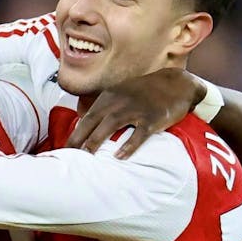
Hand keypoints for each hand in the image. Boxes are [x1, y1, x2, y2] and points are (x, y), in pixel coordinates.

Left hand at [67, 67, 201, 158]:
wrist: (177, 84)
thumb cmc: (146, 93)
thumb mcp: (121, 94)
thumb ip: (104, 108)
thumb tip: (85, 125)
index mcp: (110, 96)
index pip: (87, 116)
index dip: (75, 132)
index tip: (64, 149)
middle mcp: (119, 101)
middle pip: (94, 119)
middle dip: (79, 137)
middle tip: (68, 155)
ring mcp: (136, 108)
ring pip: (112, 123)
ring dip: (97, 139)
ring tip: (86, 155)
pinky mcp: (153, 117)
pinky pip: (139, 132)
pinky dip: (129, 145)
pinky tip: (119, 157)